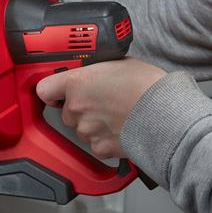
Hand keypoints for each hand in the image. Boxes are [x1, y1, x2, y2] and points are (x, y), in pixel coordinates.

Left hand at [35, 58, 165, 158]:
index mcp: (77, 83)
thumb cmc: (148, 86)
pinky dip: (105, 140)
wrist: (166, 114)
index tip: (58, 91)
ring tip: (117, 116)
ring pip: (82, 129)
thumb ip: (99, 70)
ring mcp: (87, 130)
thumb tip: (97, 72)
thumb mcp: (120, 63)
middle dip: (81, 108)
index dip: (52, 91)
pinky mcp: (99, 148)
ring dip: (93, 124)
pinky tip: (121, 130)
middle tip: (103, 102)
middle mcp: (77, 108)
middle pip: (67, 111)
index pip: (45, 89)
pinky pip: (95, 145)